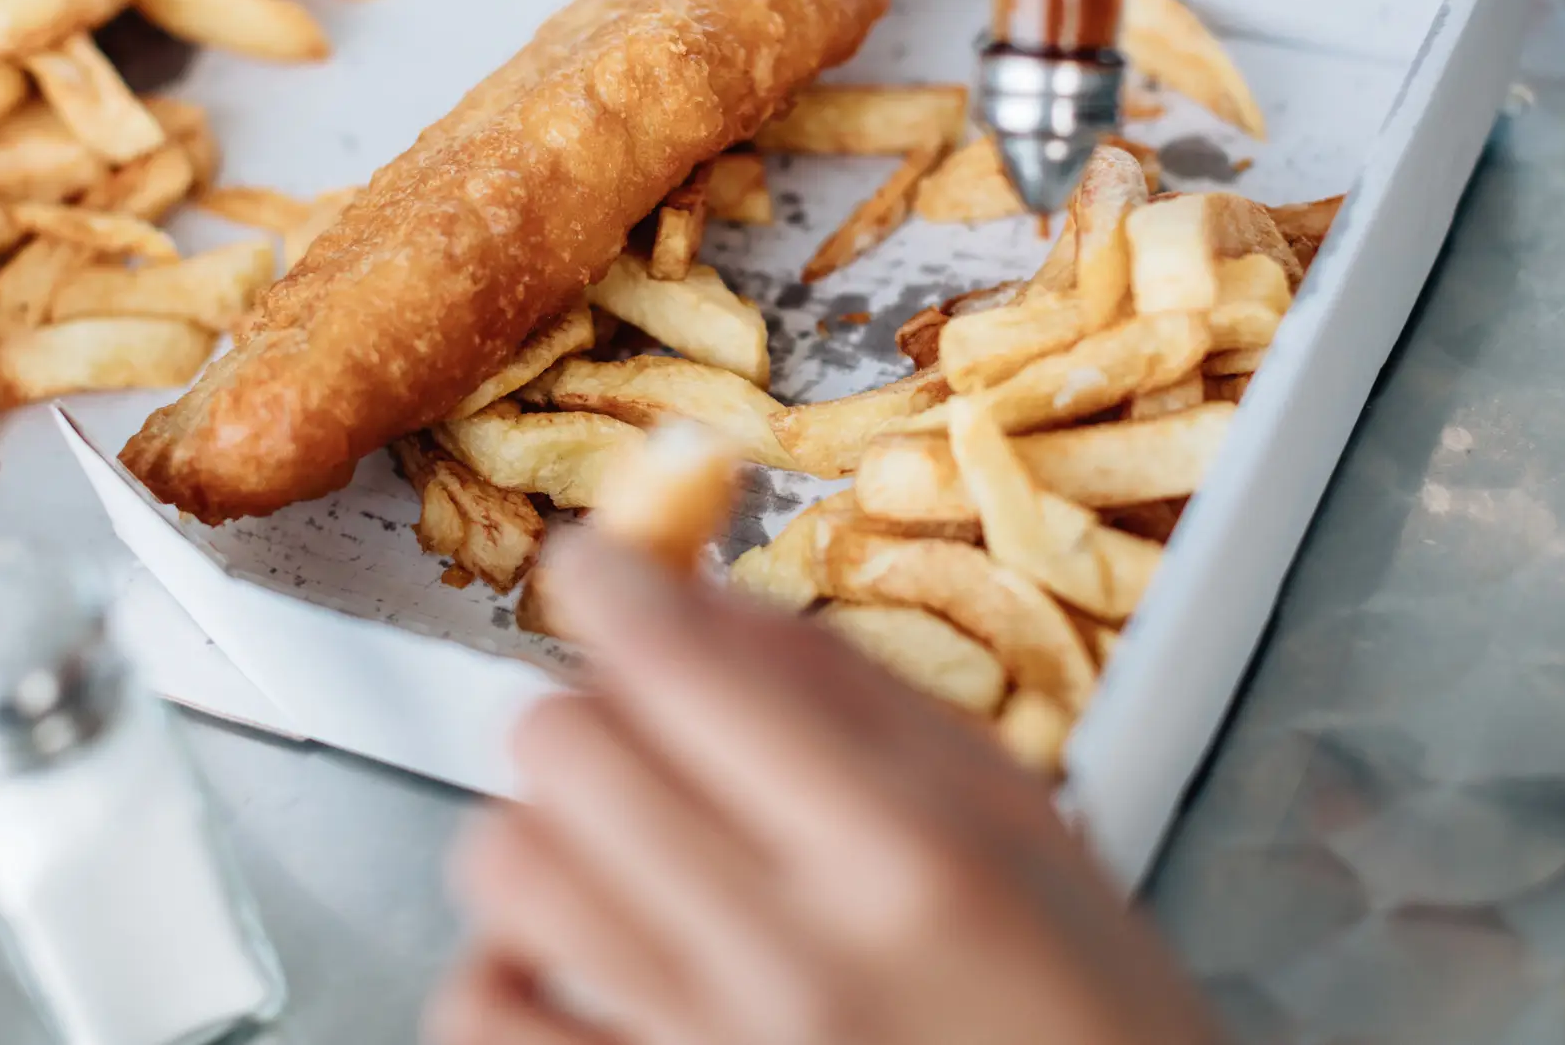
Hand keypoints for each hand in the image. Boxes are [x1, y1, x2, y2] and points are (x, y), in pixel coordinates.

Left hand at [427, 530, 1221, 1044]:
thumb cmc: (1081, 1020)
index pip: (681, 667)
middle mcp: (791, 961)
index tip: (598, 564)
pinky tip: (567, 947)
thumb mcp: (1018, 824)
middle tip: (637, 718)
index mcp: (905, 856)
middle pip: (565, 750)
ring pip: (507, 867)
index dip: (612, 582)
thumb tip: (703, 595)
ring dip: (545, 821)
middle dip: (592, 702)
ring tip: (607, 833)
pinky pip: (483, 1015)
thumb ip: (855, 696)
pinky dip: (503, 963)